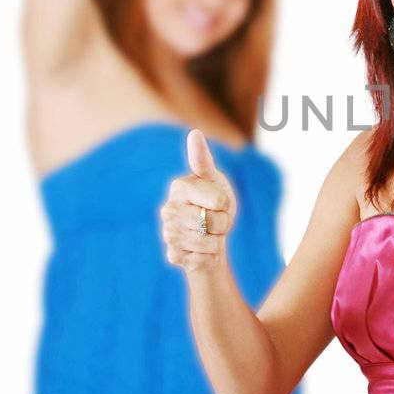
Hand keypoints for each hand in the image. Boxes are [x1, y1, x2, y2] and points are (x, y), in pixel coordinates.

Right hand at [159, 129, 238, 270]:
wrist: (211, 238)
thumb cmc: (213, 204)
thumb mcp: (214, 180)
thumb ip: (203, 160)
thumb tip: (194, 133)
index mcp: (179, 187)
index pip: (218, 200)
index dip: (225, 204)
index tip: (219, 203)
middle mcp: (168, 209)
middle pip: (214, 222)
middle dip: (223, 225)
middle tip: (216, 221)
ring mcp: (168, 233)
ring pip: (208, 242)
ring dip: (216, 242)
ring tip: (209, 235)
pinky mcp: (173, 255)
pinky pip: (201, 259)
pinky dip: (208, 257)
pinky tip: (201, 250)